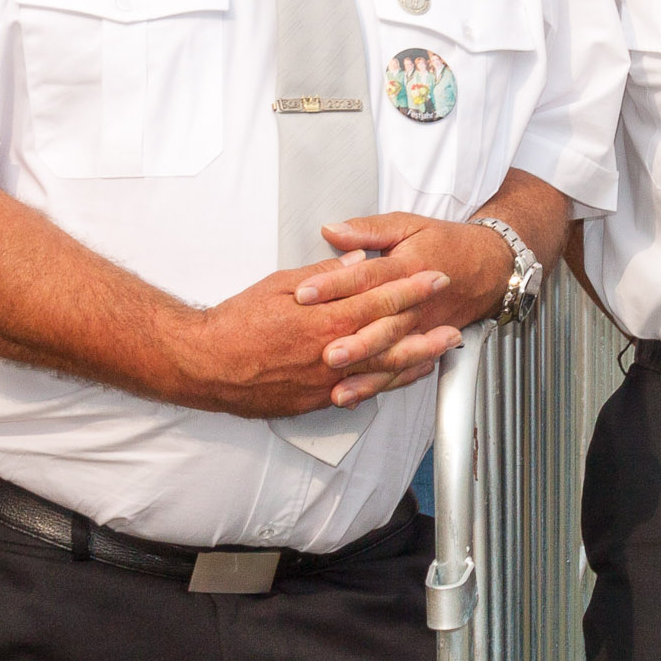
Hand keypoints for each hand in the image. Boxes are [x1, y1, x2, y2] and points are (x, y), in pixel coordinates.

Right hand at [178, 251, 456, 417]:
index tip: (436, 277)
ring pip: (383, 370)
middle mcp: (332, 352)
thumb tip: (358, 260)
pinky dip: (388, 384)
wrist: (205, 365)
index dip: (412, 288)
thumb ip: (325, 276)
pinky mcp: (317, 400)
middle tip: (456, 323)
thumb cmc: (237, 321)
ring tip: (443, 352)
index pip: (380, 299)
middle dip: (426, 329)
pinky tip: (405, 378)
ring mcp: (327, 380)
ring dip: (417, 360)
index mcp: (326, 318)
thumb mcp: (280, 284)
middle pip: (391, 339)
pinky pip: (362, 391)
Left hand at [301, 213, 512, 405]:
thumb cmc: (446, 245)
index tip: (305, 293)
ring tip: (338, 383)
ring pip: (393, 353)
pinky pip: (400, 369)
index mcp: (408, 267)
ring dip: (366, 371)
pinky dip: (377, 385)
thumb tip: (332, 230)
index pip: (368, 276)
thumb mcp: (407, 225)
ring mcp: (422, 327)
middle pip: (383, 322)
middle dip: (355, 339)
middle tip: (326, 351)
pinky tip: (353, 395)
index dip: (335, 284)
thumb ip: (368, 230)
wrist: (488, 268)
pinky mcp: (423, 344)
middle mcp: (417, 301)